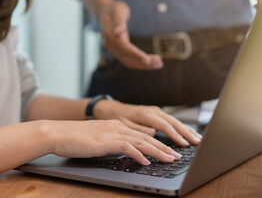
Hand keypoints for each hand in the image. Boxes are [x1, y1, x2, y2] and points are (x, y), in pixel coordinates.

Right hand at [48, 119, 181, 164]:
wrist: (57, 133)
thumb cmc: (76, 138)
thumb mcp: (100, 138)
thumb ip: (116, 140)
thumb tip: (129, 148)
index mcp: (118, 125)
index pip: (143, 134)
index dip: (159, 142)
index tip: (170, 150)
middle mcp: (118, 127)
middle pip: (147, 137)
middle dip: (164, 147)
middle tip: (176, 156)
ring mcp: (112, 133)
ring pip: (141, 141)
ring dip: (157, 151)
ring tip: (169, 159)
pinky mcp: (105, 141)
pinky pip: (126, 147)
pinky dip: (139, 155)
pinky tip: (146, 162)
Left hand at [93, 100, 201, 146]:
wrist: (113, 109)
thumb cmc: (117, 118)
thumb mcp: (124, 125)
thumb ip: (138, 129)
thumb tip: (152, 133)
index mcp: (146, 114)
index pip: (165, 126)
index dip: (175, 135)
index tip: (184, 144)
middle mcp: (154, 111)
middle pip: (174, 122)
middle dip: (187, 133)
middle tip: (197, 142)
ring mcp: (157, 111)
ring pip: (175, 121)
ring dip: (187, 130)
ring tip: (198, 139)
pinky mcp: (158, 114)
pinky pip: (172, 121)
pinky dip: (181, 128)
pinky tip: (189, 133)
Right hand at [98, 1, 163, 69]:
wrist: (105, 12)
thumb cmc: (114, 9)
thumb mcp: (118, 10)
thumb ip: (119, 22)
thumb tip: (117, 33)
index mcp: (110, 35)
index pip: (125, 48)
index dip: (136, 54)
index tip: (147, 60)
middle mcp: (110, 45)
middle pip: (128, 58)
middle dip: (144, 62)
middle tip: (160, 63)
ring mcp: (113, 50)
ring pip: (130, 62)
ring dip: (144, 65)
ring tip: (159, 64)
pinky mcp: (118, 52)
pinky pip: (129, 61)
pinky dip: (140, 64)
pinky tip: (151, 63)